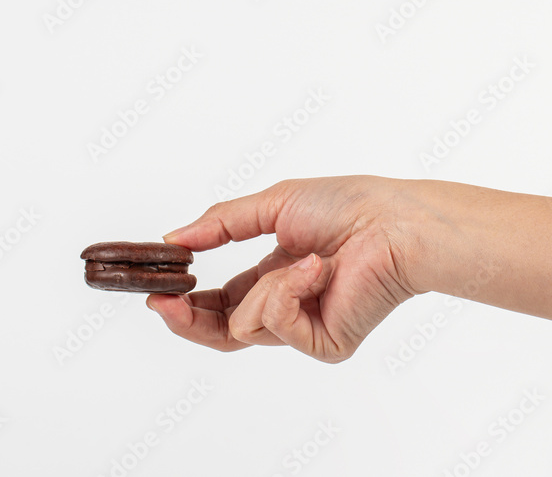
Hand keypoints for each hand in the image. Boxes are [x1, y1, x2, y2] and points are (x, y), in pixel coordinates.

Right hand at [147, 176, 431, 362]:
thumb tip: (174, 239)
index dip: (188, 302)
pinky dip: (290, 292)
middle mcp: (291, 307)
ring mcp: (308, 329)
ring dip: (265, 287)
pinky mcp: (326, 345)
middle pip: (224, 332)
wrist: (393, 223)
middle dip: (189, 319)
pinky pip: (277, 325)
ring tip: (306, 260)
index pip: (223, 303)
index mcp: (277, 277)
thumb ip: (220, 224)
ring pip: (244, 327)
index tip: (158, 293)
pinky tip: (318, 271)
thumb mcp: (272, 206)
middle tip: (163, 303)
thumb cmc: (348, 206)